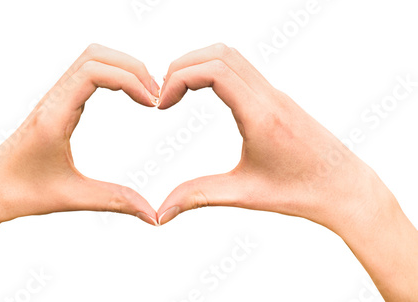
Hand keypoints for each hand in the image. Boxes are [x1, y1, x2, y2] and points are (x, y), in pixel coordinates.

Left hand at [0, 44, 159, 230]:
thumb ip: (116, 201)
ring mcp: (55, 98)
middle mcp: (54, 99)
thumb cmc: (21, 193)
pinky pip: (88, 73)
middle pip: (96, 55)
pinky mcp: (58, 102)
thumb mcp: (72, 197)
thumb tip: (153, 215)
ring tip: (147, 94)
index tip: (152, 104)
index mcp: (54, 115)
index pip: (93, 72)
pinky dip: (114, 75)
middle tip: (156, 96)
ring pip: (91, 59)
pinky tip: (129, 96)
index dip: (129, 79)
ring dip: (123, 68)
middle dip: (132, 68)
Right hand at [155, 43, 417, 300]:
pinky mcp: (277, 97)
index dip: (179, 79)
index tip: (162, 105)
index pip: (214, 71)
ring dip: (198, 64)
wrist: (346, 188)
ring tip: (177, 92)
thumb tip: (161, 213)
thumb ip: (198, 197)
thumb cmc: (301, 193)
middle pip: (219, 53)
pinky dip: (214, 70)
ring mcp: (276, 93)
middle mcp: (269, 96)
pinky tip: (202, 93)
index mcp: (261, 116)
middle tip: (163, 95)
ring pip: (231, 55)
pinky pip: (241, 68)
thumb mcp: (244, 194)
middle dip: (182, 66)